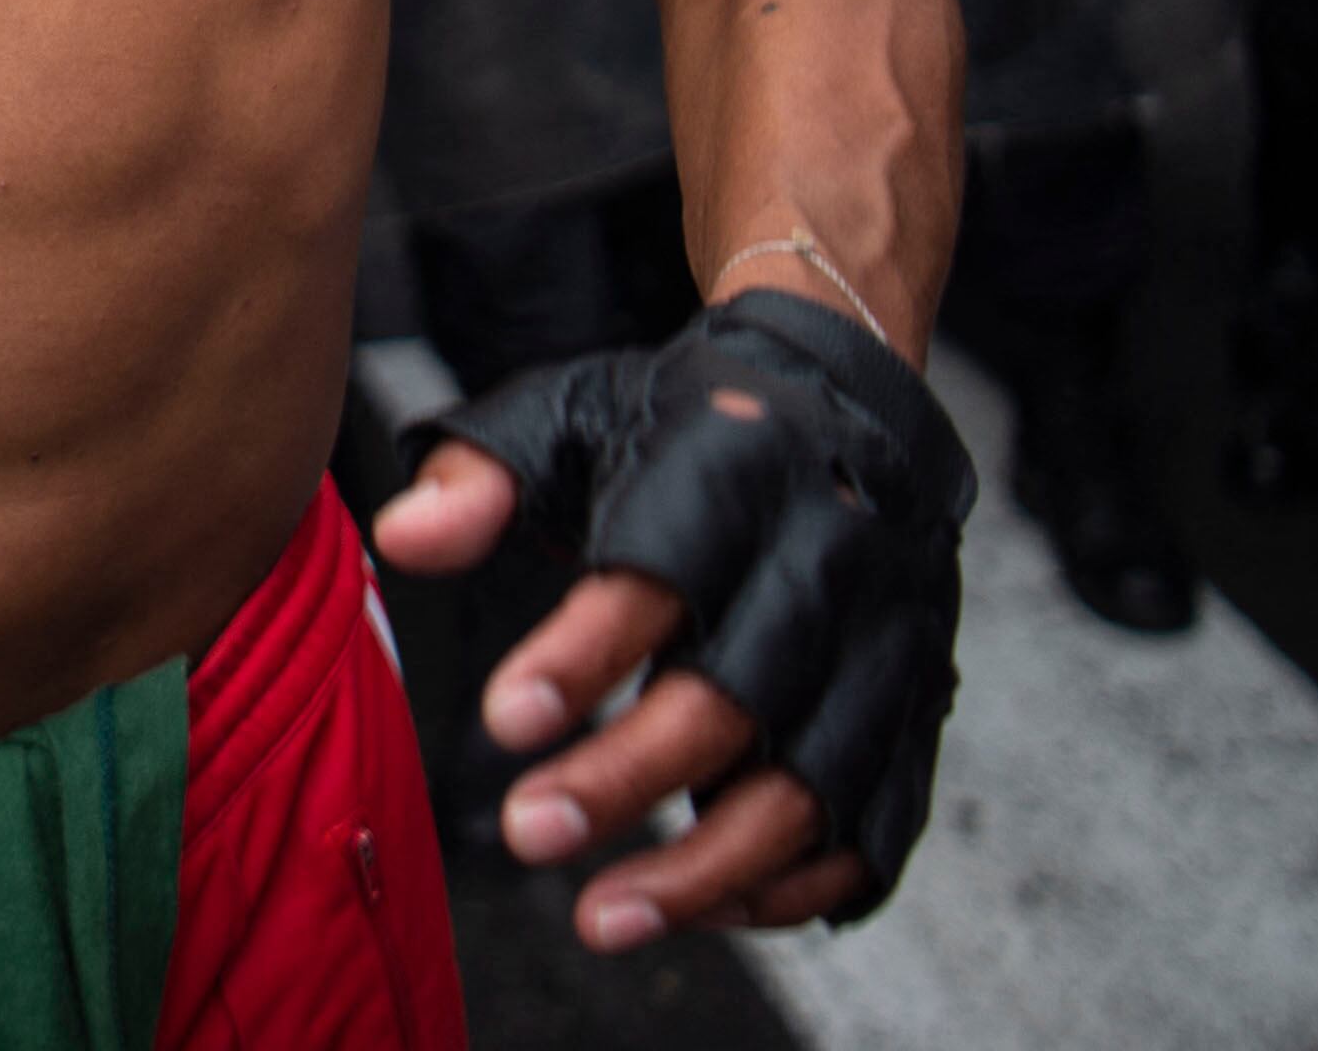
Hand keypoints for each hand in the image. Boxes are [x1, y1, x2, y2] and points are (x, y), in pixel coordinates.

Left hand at [370, 293, 970, 946]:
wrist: (844, 398)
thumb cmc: (683, 429)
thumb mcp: (570, 417)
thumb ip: (480, 478)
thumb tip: (402, 539)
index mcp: (731, 477)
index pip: (659, 576)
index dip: (583, 655)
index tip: (503, 720)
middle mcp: (824, 565)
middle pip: (735, 697)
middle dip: (629, 778)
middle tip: (529, 832)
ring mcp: (885, 647)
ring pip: (811, 787)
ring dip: (708, 868)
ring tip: (604, 918)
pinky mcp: (915, 710)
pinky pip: (873, 827)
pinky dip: (795, 882)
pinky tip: (708, 908)